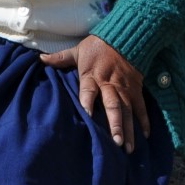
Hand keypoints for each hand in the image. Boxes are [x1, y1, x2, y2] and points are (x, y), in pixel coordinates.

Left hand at [43, 35, 150, 151]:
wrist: (125, 36)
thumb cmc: (98, 46)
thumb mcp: (78, 51)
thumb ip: (60, 58)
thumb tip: (40, 59)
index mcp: (92, 76)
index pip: (88, 91)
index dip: (87, 103)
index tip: (88, 118)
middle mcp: (109, 84)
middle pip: (112, 106)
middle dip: (115, 124)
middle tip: (116, 142)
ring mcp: (124, 88)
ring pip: (127, 111)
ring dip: (129, 129)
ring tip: (128, 147)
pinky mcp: (136, 89)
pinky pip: (140, 107)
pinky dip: (143, 120)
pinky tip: (144, 135)